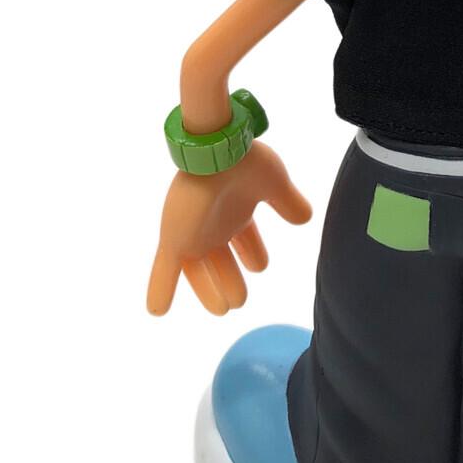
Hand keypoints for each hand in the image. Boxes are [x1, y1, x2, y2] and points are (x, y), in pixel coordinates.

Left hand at [146, 141, 311, 315]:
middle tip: (239, 301)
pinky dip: (160, 290)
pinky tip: (156, 311)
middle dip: (231, 280)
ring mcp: (193, 234)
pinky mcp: (175, 240)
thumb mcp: (275, 183)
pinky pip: (165, 270)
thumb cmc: (246, 161)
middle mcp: (214, 225)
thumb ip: (289, 202)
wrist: (218, 151)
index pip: (245, 240)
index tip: (259, 266)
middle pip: (222, 260)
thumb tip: (306, 217)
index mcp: (235, 212)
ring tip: (222, 309)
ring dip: (208, 291)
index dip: (253, 255)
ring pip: (198, 271)